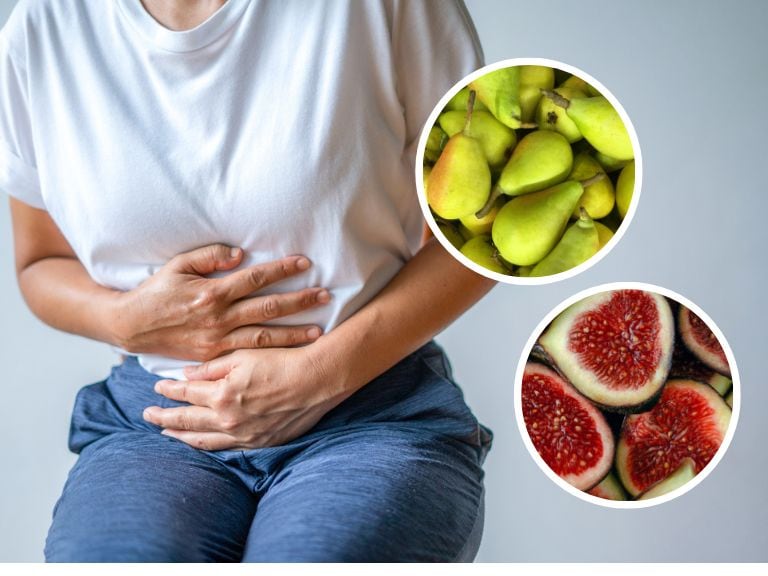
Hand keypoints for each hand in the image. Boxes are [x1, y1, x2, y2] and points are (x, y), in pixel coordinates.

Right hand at [115, 244, 329, 360]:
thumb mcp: (178, 265)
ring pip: (263, 336)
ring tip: (320, 330)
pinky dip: (271, 352)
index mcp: (212, 292)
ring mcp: (218, 340)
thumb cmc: (157, 291)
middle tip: (325, 295)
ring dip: (294, 334)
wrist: (132, 326)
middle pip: (268, 308)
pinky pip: (248, 353)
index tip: (305, 262)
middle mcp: (218, 318)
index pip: (256, 278)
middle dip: (300, 301)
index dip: (282, 269)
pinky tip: (290, 352)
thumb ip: (209, 256)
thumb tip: (241, 253)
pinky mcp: (214, 355)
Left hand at [143, 347, 347, 449]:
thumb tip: (187, 375)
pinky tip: (201, 442)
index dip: (169, 390)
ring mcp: (244, 435)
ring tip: (166, 432)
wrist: (318, 381)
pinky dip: (209, 445)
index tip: (157, 387)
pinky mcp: (261, 442)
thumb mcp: (244, 356)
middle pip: (187, 421)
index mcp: (222, 396)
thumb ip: (213, 367)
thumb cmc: (283, 361)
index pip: (186, 394)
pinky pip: (227, 449)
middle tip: (148, 414)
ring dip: (182, 435)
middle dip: (165, 416)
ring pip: (203, 440)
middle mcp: (229, 420)